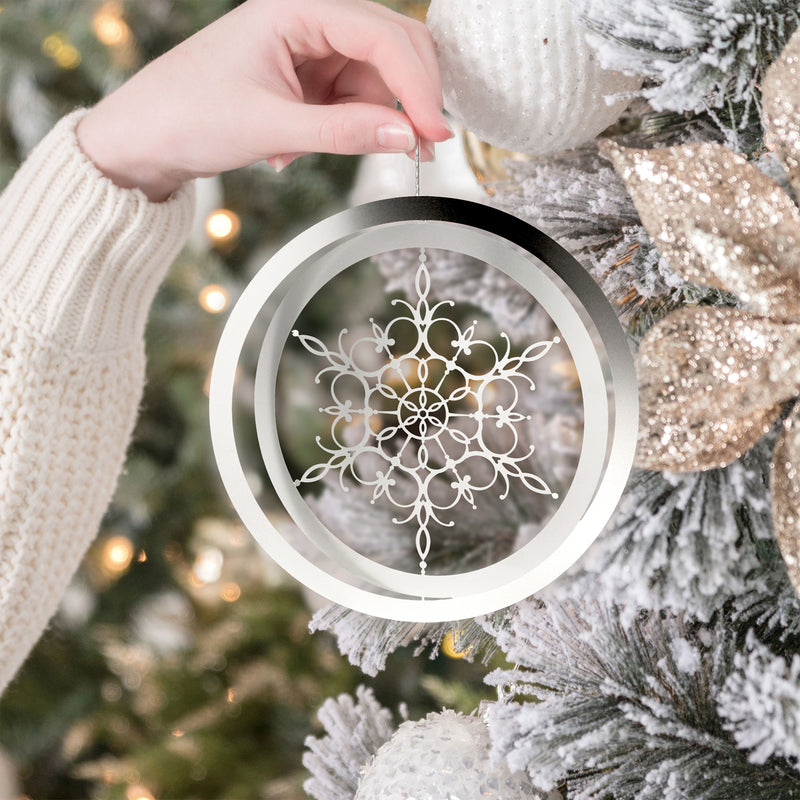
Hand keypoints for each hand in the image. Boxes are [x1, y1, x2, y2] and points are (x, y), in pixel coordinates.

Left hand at [77, 0, 451, 200]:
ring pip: (376, 80)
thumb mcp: (269, 126)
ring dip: (378, 120)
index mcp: (295, 7)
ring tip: (351, 153)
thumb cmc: (186, 114)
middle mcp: (308, 21)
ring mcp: (310, 52)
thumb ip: (342, 131)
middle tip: (425, 147)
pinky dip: (351, 129)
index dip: (415, 84)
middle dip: (410, 98)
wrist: (146, 139)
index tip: (432, 132)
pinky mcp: (308, 82)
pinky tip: (313, 148)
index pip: (380, 35)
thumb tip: (406, 137)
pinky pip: (353, 102)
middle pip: (390, 48)